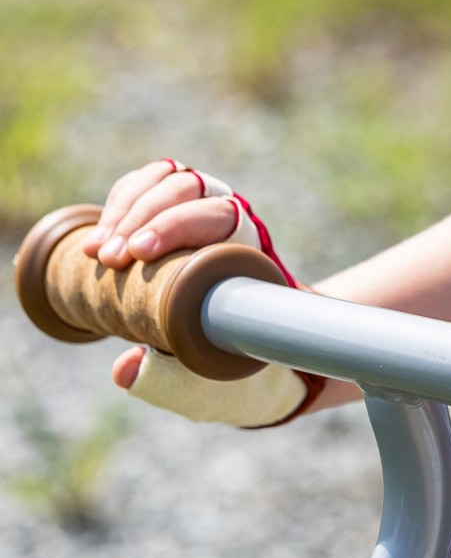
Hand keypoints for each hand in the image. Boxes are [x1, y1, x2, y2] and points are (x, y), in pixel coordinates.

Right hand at [80, 159, 292, 402]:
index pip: (219, 215)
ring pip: (165, 180)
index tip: (139, 254)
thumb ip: (169, 377)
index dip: (178, 225)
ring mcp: (199, 201)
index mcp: (246, 248)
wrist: (227, 330)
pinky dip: (118, 203)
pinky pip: (145, 183)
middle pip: (188, 189)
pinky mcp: (171, 201)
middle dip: (144, 218)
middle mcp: (226, 215)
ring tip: (97, 253)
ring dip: (127, 210)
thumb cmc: (216, 352)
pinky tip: (96, 240)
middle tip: (110, 259)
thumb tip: (123, 370)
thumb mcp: (203, 374)